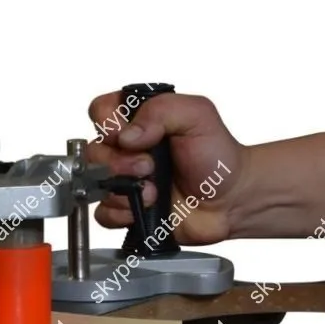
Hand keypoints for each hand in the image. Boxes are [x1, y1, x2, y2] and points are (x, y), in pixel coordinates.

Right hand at [87, 91, 249, 245]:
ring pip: (95, 183)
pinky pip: (102, 213)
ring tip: (153, 192)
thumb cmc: (217, 157)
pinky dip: (121, 212)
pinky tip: (144, 208)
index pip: (101, 111)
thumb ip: (161, 110)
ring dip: (122, 190)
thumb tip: (126, 135)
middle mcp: (127, 149)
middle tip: (149, 167)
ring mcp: (124, 181)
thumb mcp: (198, 116)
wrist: (230, 200)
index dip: (109, 124)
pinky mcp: (125, 210)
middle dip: (120, 162)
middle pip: (94, 151)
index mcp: (139, 120)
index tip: (130, 135)